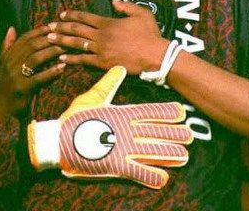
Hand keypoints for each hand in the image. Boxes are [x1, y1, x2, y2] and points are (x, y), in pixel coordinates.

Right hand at [0, 26, 64, 121]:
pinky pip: (38, 78)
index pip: (25, 38)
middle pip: (32, 46)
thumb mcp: (3, 63)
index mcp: (7, 55)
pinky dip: (51, 72)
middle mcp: (10, 63)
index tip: (53, 26)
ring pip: (35, 59)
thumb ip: (7, 46)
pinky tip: (62, 67)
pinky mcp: (22, 88)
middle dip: (49, 39)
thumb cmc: (5, 83)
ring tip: (65, 48)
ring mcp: (15, 76)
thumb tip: (11, 28)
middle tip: (63, 35)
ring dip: (51, 52)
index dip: (39, 31)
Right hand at [28, 66, 192, 188]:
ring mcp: (122, 148)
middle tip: (191, 135)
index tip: (181, 112)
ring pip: (151, 151)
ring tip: (184, 156)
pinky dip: (150, 176)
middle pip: (156, 132)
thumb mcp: (93, 97)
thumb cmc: (74, 118)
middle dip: (174, 134)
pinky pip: (137, 172)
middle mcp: (126, 130)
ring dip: (168, 154)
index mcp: (122, 114)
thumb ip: (109, 84)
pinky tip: (163, 179)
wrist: (57, 140)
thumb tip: (119, 68)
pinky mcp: (115, 165)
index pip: (150, 112)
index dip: (167, 112)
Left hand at [47, 0, 167, 73]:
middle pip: (77, 29)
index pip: (85, 17)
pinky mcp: (102, 63)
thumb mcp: (141, 13)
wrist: (154, 56)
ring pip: (77, 44)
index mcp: (108, 22)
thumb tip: (114, 1)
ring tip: (50, 39)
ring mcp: (100, 50)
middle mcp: (101, 35)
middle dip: (61, 27)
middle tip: (49, 26)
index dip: (72, 15)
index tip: (62, 14)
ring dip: (62, 41)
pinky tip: (61, 59)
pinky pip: (83, 61)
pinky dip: (71, 59)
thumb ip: (126, 6)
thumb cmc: (149, 34)